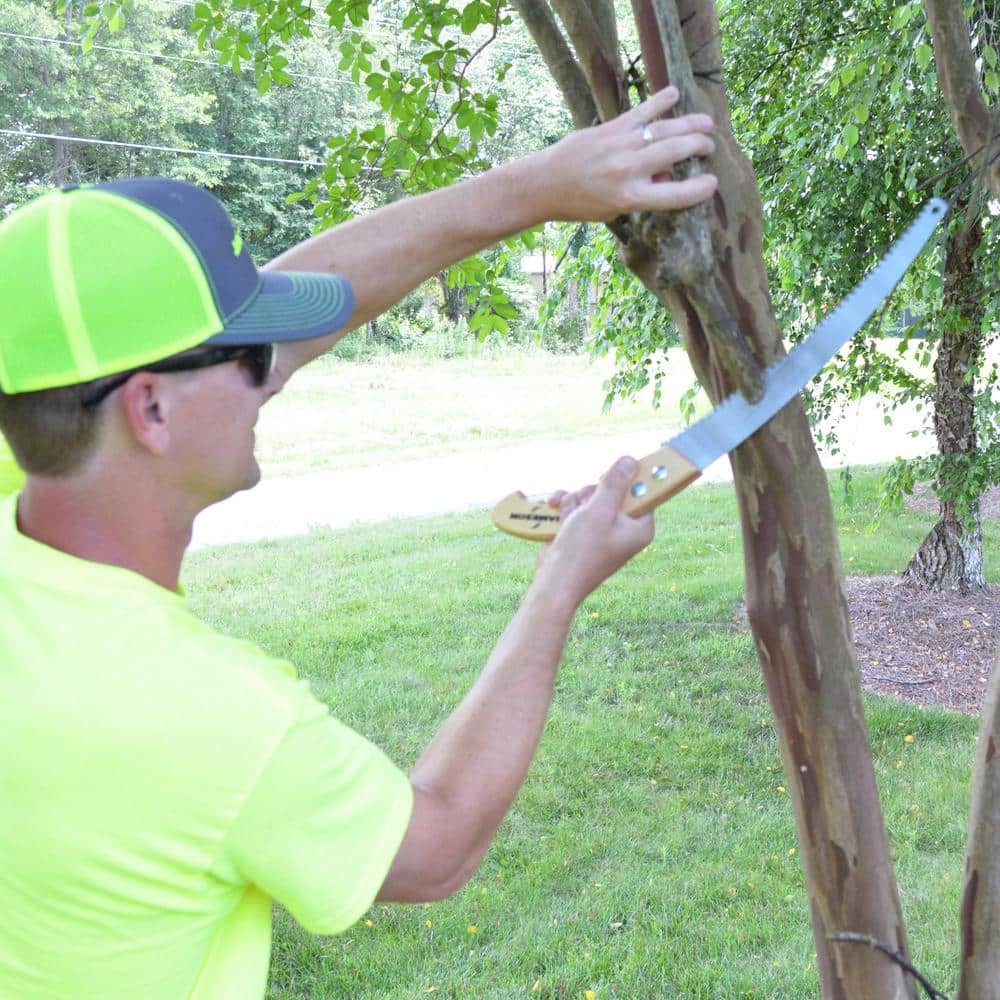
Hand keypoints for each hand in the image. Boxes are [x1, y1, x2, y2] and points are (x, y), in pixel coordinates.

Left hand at [528, 86, 716, 221]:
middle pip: (677, 152)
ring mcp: (620, 146)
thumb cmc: (579, 204)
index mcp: (631, 198)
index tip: (712, 182)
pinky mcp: (610, 128)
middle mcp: (629, 171)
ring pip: (665, 129)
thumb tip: (667, 174)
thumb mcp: (613, 209)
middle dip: (699, 147)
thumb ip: (642, 193)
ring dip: (690, 124)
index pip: (676, 194)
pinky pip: (641, 112)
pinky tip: (674, 94)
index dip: (700, 189)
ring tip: (707, 124)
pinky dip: (659, 101)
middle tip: (709, 146)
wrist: (545, 184)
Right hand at [536, 456, 654, 607]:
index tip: (612, 473)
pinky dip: (566, 507)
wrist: (555, 580)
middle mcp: (624, 528)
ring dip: (575, 501)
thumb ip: (615, 483)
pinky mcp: (584, 531)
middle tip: (586, 504)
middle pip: (613, 490)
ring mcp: (602, 529)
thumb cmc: (582, 550)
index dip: (627, 478)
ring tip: (569, 517)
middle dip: (592, 493)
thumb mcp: (600, 510)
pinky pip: (577, 507)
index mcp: (639, 526)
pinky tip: (555, 509)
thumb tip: (630, 460)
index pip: (642, 491)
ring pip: (591, 497)